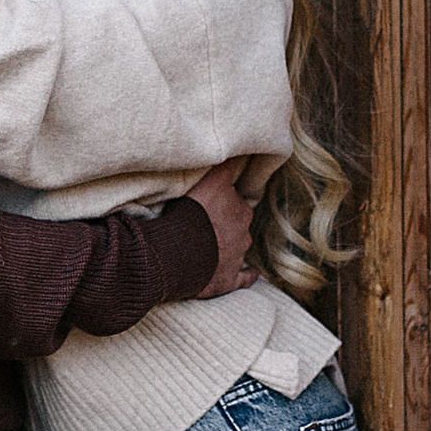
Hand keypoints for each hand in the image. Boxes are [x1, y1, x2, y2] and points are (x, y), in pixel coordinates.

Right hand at [183, 160, 260, 298]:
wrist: (178, 253)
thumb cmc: (190, 214)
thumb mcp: (210, 181)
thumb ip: (226, 166)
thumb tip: (242, 151)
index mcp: (239, 208)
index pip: (237, 199)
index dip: (227, 199)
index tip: (218, 200)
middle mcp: (242, 231)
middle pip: (239, 222)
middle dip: (227, 221)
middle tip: (207, 221)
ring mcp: (237, 257)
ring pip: (239, 247)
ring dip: (228, 245)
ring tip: (208, 245)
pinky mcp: (229, 279)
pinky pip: (244, 277)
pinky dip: (247, 275)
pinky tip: (252, 274)